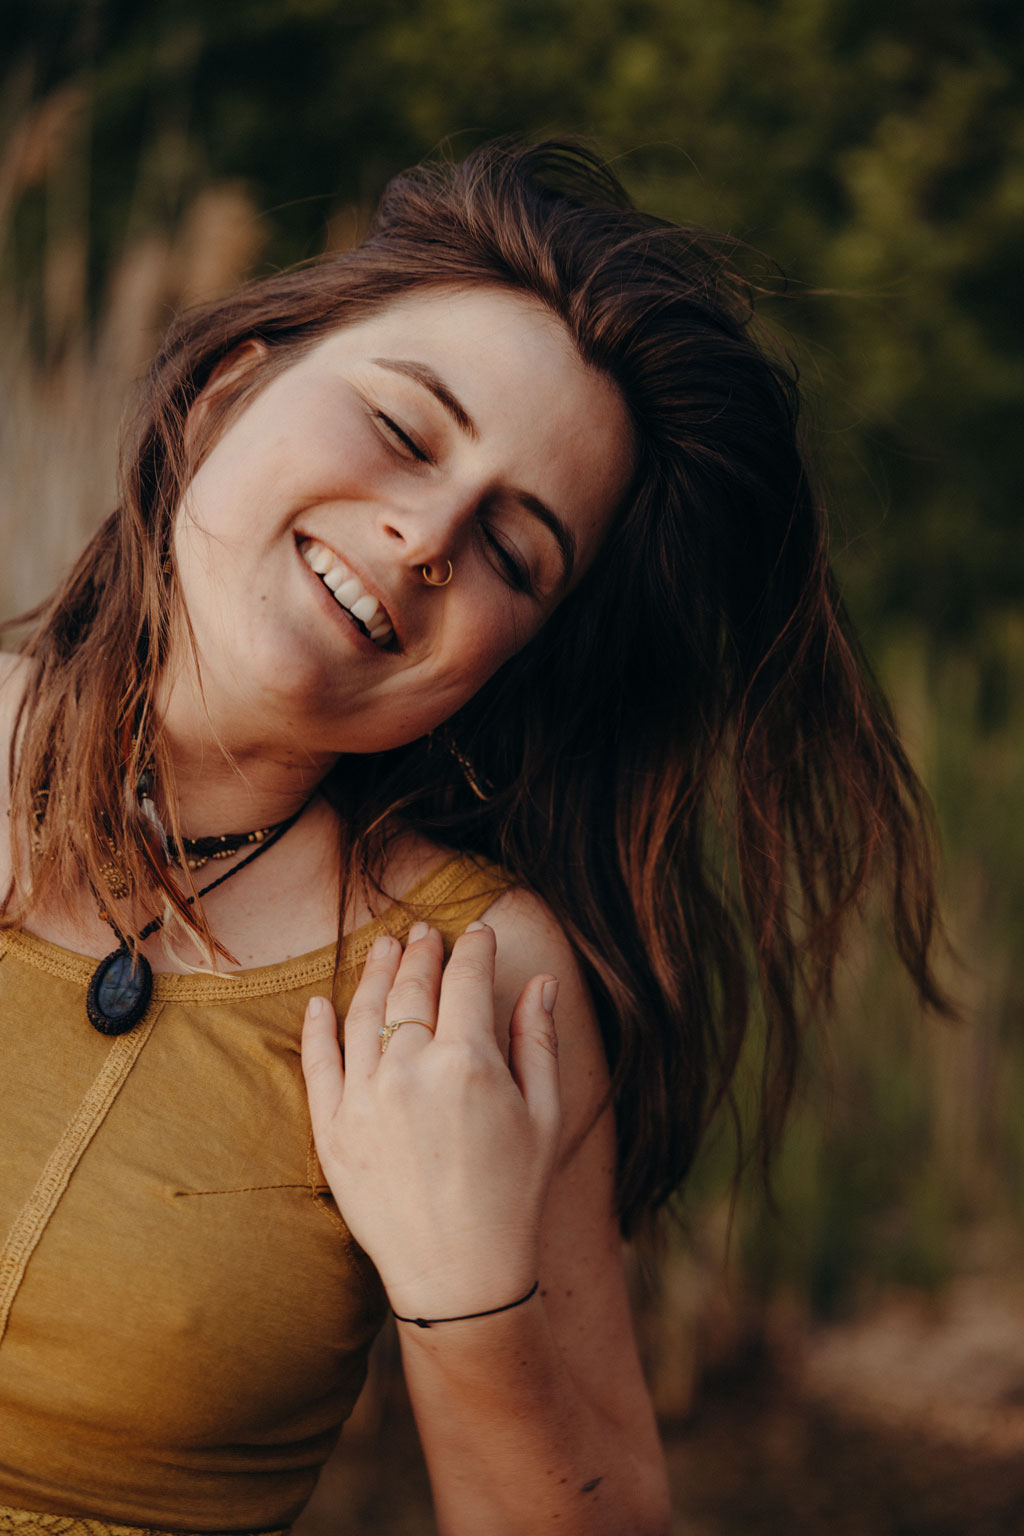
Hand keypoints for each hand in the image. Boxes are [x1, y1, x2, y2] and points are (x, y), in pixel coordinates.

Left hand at [301, 920, 561, 1319]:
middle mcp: (411, 1070)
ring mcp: (365, 1098)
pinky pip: (318, 1063)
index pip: (466, 980)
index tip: (477, 934)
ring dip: (376, 973)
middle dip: (422, 952)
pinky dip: (317, 1026)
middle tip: (424, 932)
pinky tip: (321, 1002)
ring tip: (385, 948)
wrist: (459, 1275)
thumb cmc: (513, 1195)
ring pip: (363, 1014)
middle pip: (411, 988)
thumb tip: (541, 982)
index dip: (473, 949)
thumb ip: (537, 1041)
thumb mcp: (544, 1116)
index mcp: (469, 1063)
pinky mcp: (332, 1129)